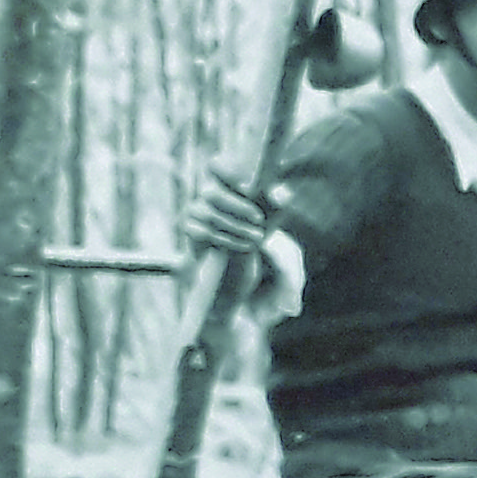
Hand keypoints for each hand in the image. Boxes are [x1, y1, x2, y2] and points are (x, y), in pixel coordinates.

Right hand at [180, 170, 302, 317]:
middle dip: (237, 204)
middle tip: (259, 220)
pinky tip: (239, 248)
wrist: (250, 310)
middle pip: (211, 188)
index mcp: (236, 197)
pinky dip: (219, 236)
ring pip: (202, 207)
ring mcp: (200, 224)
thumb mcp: (285, 245)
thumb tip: (281, 191)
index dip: (226, 167)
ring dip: (233, 223)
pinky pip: (195, 229)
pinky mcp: (192, 244)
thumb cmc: (270, 275)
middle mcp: (214, 206)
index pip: (218, 167)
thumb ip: (282, 217)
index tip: (246, 182)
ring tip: (255, 240)